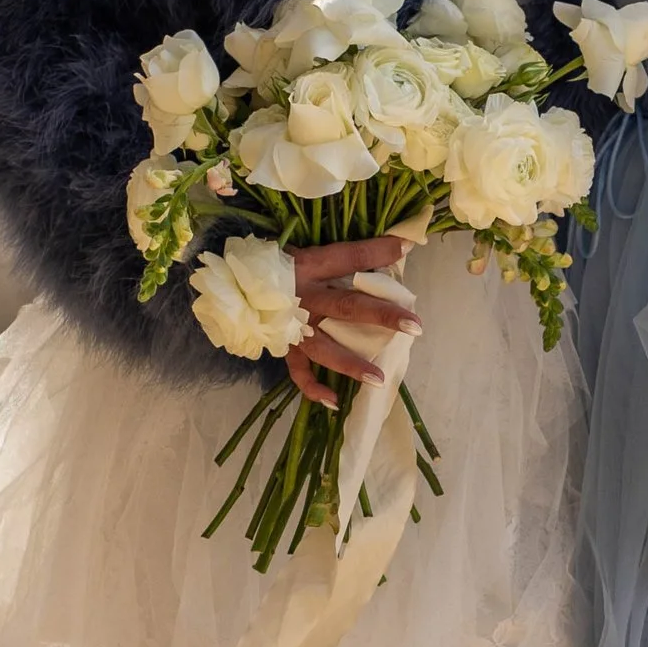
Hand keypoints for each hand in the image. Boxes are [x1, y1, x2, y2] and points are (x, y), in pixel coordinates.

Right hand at [286, 237, 413, 409]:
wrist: (233, 284)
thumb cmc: (277, 264)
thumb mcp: (310, 250)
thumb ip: (350, 253)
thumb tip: (397, 245)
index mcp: (310, 267)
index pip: (347, 257)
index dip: (375, 252)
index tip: (405, 247)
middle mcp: (304, 298)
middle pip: (347, 306)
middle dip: (381, 316)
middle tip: (414, 326)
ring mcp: (293, 326)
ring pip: (325, 348)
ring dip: (352, 364)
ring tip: (379, 379)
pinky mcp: (284, 346)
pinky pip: (298, 371)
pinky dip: (314, 388)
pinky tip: (335, 401)